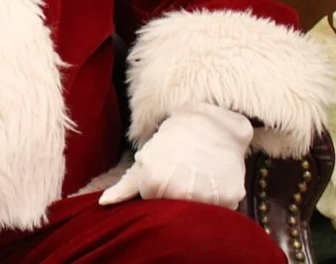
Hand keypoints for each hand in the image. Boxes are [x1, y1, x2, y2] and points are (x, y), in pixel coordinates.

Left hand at [100, 101, 252, 208]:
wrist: (212, 122)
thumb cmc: (173, 141)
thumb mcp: (144, 159)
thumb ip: (125, 187)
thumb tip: (104, 203)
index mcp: (154, 183)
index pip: (153, 206)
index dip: (158, 193)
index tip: (164, 177)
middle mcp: (180, 192)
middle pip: (176, 212)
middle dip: (176, 198)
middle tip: (183, 175)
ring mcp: (207, 196)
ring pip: (199, 212)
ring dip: (199, 200)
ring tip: (198, 176)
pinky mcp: (231, 196)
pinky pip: (222, 209)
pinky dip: (219, 198)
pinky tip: (214, 179)